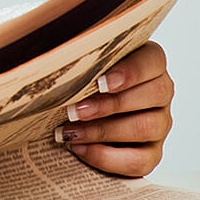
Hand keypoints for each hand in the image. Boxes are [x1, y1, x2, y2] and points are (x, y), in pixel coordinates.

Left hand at [55, 41, 173, 176]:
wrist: (69, 115)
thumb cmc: (71, 79)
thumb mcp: (69, 59)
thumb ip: (68, 48)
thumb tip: (40, 38)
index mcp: (146, 62)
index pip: (153, 60)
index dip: (130, 71)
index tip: (99, 81)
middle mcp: (159, 91)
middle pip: (153, 95)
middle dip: (109, 104)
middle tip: (74, 110)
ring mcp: (159, 123)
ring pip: (146, 127)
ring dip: (103, 130)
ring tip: (70, 131)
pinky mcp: (151, 153)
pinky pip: (140, 161)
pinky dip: (107, 158)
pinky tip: (79, 148)